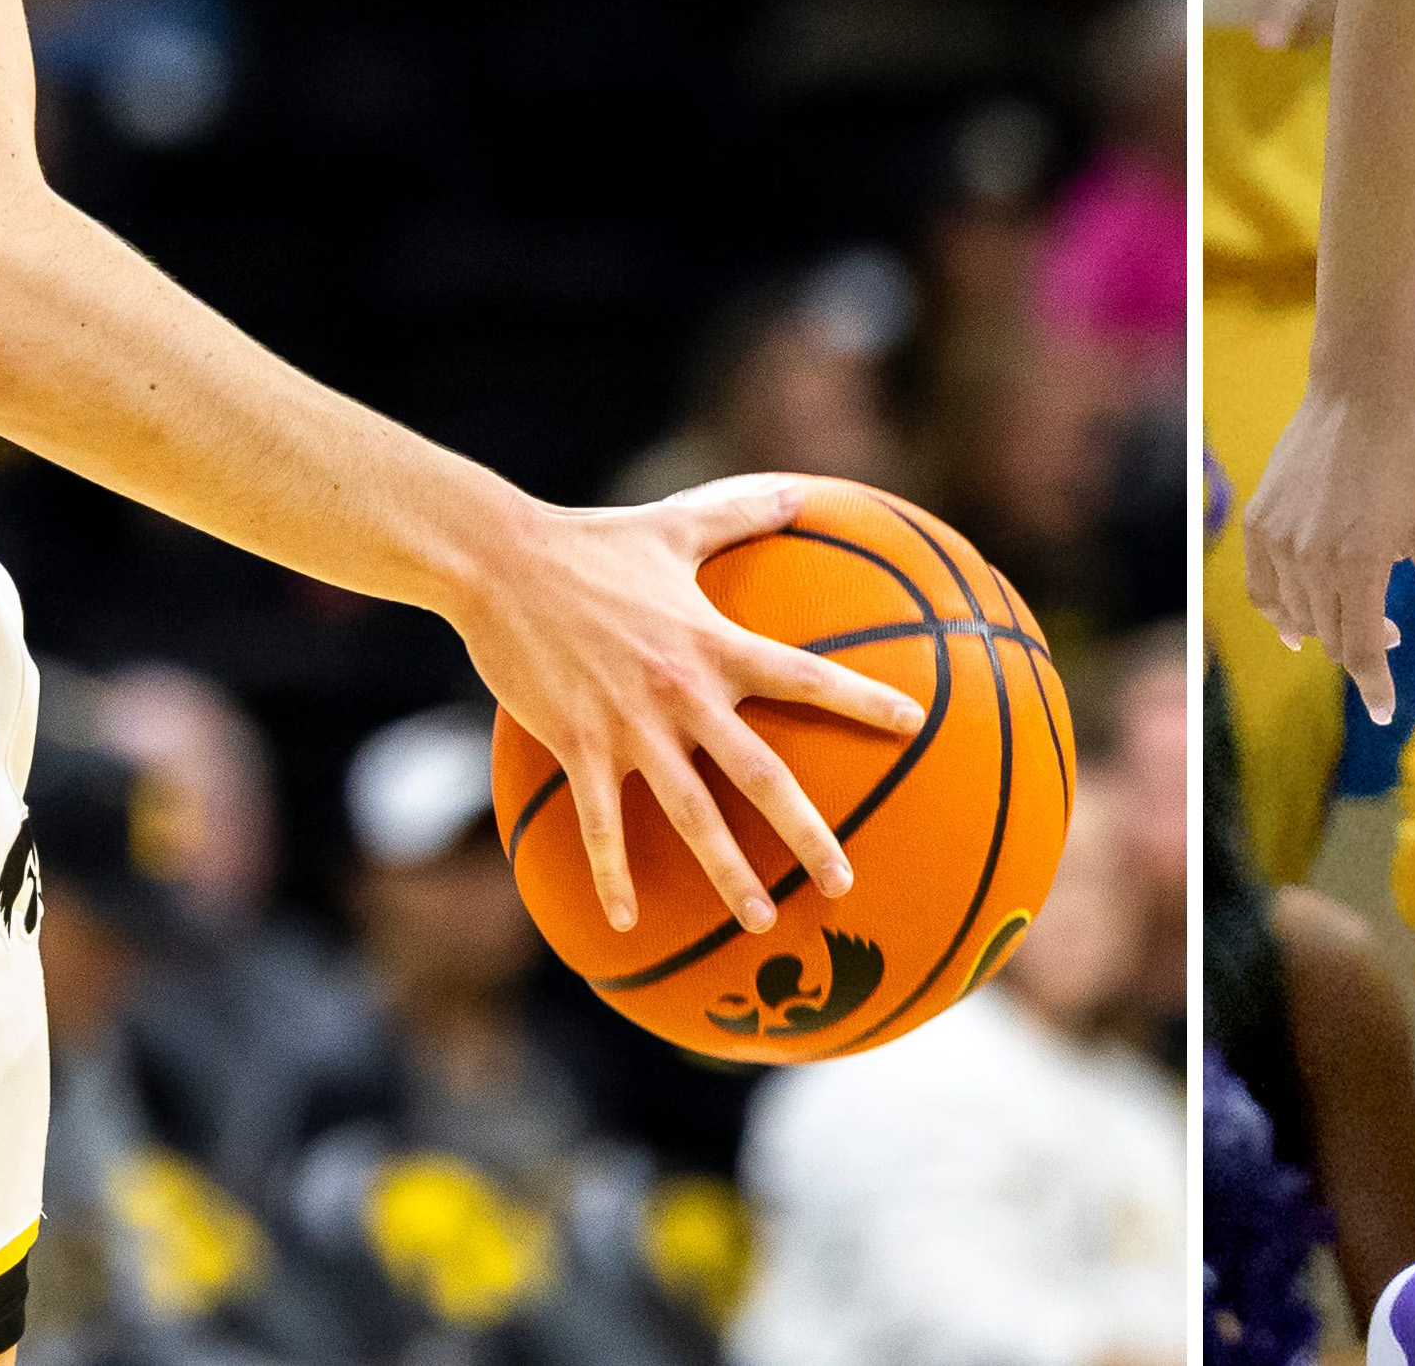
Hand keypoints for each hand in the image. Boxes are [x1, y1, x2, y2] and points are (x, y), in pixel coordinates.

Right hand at [460, 477, 930, 934]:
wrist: (499, 562)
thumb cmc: (591, 541)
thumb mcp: (674, 524)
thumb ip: (742, 513)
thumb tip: (801, 491)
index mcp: (714, 643)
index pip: (806, 675)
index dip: (863, 699)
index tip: (914, 724)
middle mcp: (683, 693)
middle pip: (762, 774)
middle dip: (807, 833)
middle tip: (846, 882)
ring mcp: (629, 727)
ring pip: (692, 814)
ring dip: (729, 873)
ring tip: (761, 921)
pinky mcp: (577, 746)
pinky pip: (602, 826)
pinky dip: (613, 875)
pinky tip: (626, 924)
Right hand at [1241, 381, 1414, 723]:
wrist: (1359, 396)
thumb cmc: (1413, 464)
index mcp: (1361, 560)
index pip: (1359, 652)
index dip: (1375, 688)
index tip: (1385, 712)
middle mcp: (1311, 555)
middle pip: (1331, 638)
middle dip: (1362, 648)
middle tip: (1392, 629)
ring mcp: (1278, 539)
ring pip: (1297, 619)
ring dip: (1328, 628)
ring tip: (1359, 606)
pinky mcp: (1257, 523)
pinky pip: (1263, 592)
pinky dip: (1282, 613)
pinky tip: (1299, 620)